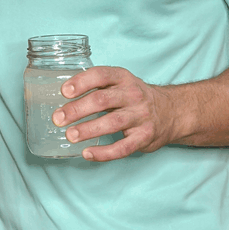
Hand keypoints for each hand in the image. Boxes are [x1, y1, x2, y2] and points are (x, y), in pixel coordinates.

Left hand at [52, 66, 175, 160]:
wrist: (170, 112)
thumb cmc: (134, 97)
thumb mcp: (120, 83)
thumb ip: (96, 87)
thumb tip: (62, 98)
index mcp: (123, 78)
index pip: (101, 75)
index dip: (81, 82)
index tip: (64, 92)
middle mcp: (133, 95)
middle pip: (102, 100)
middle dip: (77, 109)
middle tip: (58, 118)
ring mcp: (140, 116)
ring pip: (112, 123)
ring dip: (88, 130)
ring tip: (70, 135)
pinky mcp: (144, 137)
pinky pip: (123, 147)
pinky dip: (104, 153)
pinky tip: (88, 154)